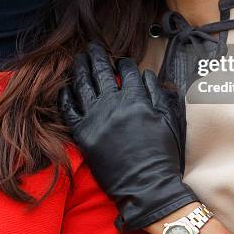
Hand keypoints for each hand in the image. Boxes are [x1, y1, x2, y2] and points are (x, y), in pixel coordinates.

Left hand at [59, 42, 196, 231]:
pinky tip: (64, 87)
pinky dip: (66, 97)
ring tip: (78, 60)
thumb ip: (157, 94)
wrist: (147, 186)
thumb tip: (147, 74)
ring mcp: (96, 118)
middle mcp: (113, 104)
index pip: (127, 72)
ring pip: (83, 86)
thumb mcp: (169, 120)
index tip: (122, 60)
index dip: (124, 63)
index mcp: (136, 99)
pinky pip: (69, 110)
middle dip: (96, 57)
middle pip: (101, 73)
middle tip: (92, 47)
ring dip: (80, 69)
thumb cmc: (162, 155)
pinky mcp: (83, 135)